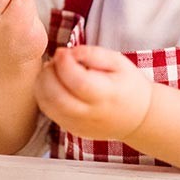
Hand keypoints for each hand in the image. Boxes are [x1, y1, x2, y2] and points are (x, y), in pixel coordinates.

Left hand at [35, 45, 153, 140]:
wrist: (137, 118)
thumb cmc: (127, 85)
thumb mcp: (117, 62)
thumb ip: (91, 54)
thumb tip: (67, 52)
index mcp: (107, 96)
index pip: (78, 82)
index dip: (64, 63)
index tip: (63, 51)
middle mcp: (91, 114)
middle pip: (56, 97)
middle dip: (48, 73)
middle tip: (56, 60)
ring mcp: (79, 125)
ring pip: (47, 105)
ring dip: (43, 82)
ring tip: (54, 70)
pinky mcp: (71, 129)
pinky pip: (49, 111)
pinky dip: (45, 94)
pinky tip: (55, 83)